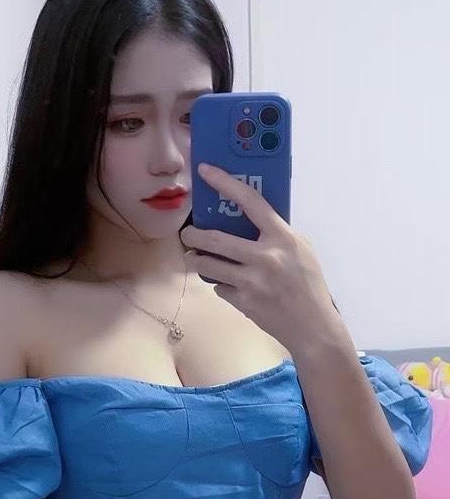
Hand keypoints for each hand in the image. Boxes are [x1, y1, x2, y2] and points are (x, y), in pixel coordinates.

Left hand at [180, 163, 338, 352]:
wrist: (312, 326)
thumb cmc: (308, 284)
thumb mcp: (301, 249)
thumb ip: (276, 233)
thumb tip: (247, 217)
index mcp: (282, 238)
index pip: (251, 202)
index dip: (225, 183)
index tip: (205, 171)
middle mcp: (265, 257)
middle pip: (214, 239)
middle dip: (193, 235)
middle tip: (186, 234)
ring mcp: (252, 282)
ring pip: (207, 265)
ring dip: (197, 260)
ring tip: (197, 258)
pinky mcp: (243, 302)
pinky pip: (219, 287)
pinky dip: (220, 284)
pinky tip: (230, 285)